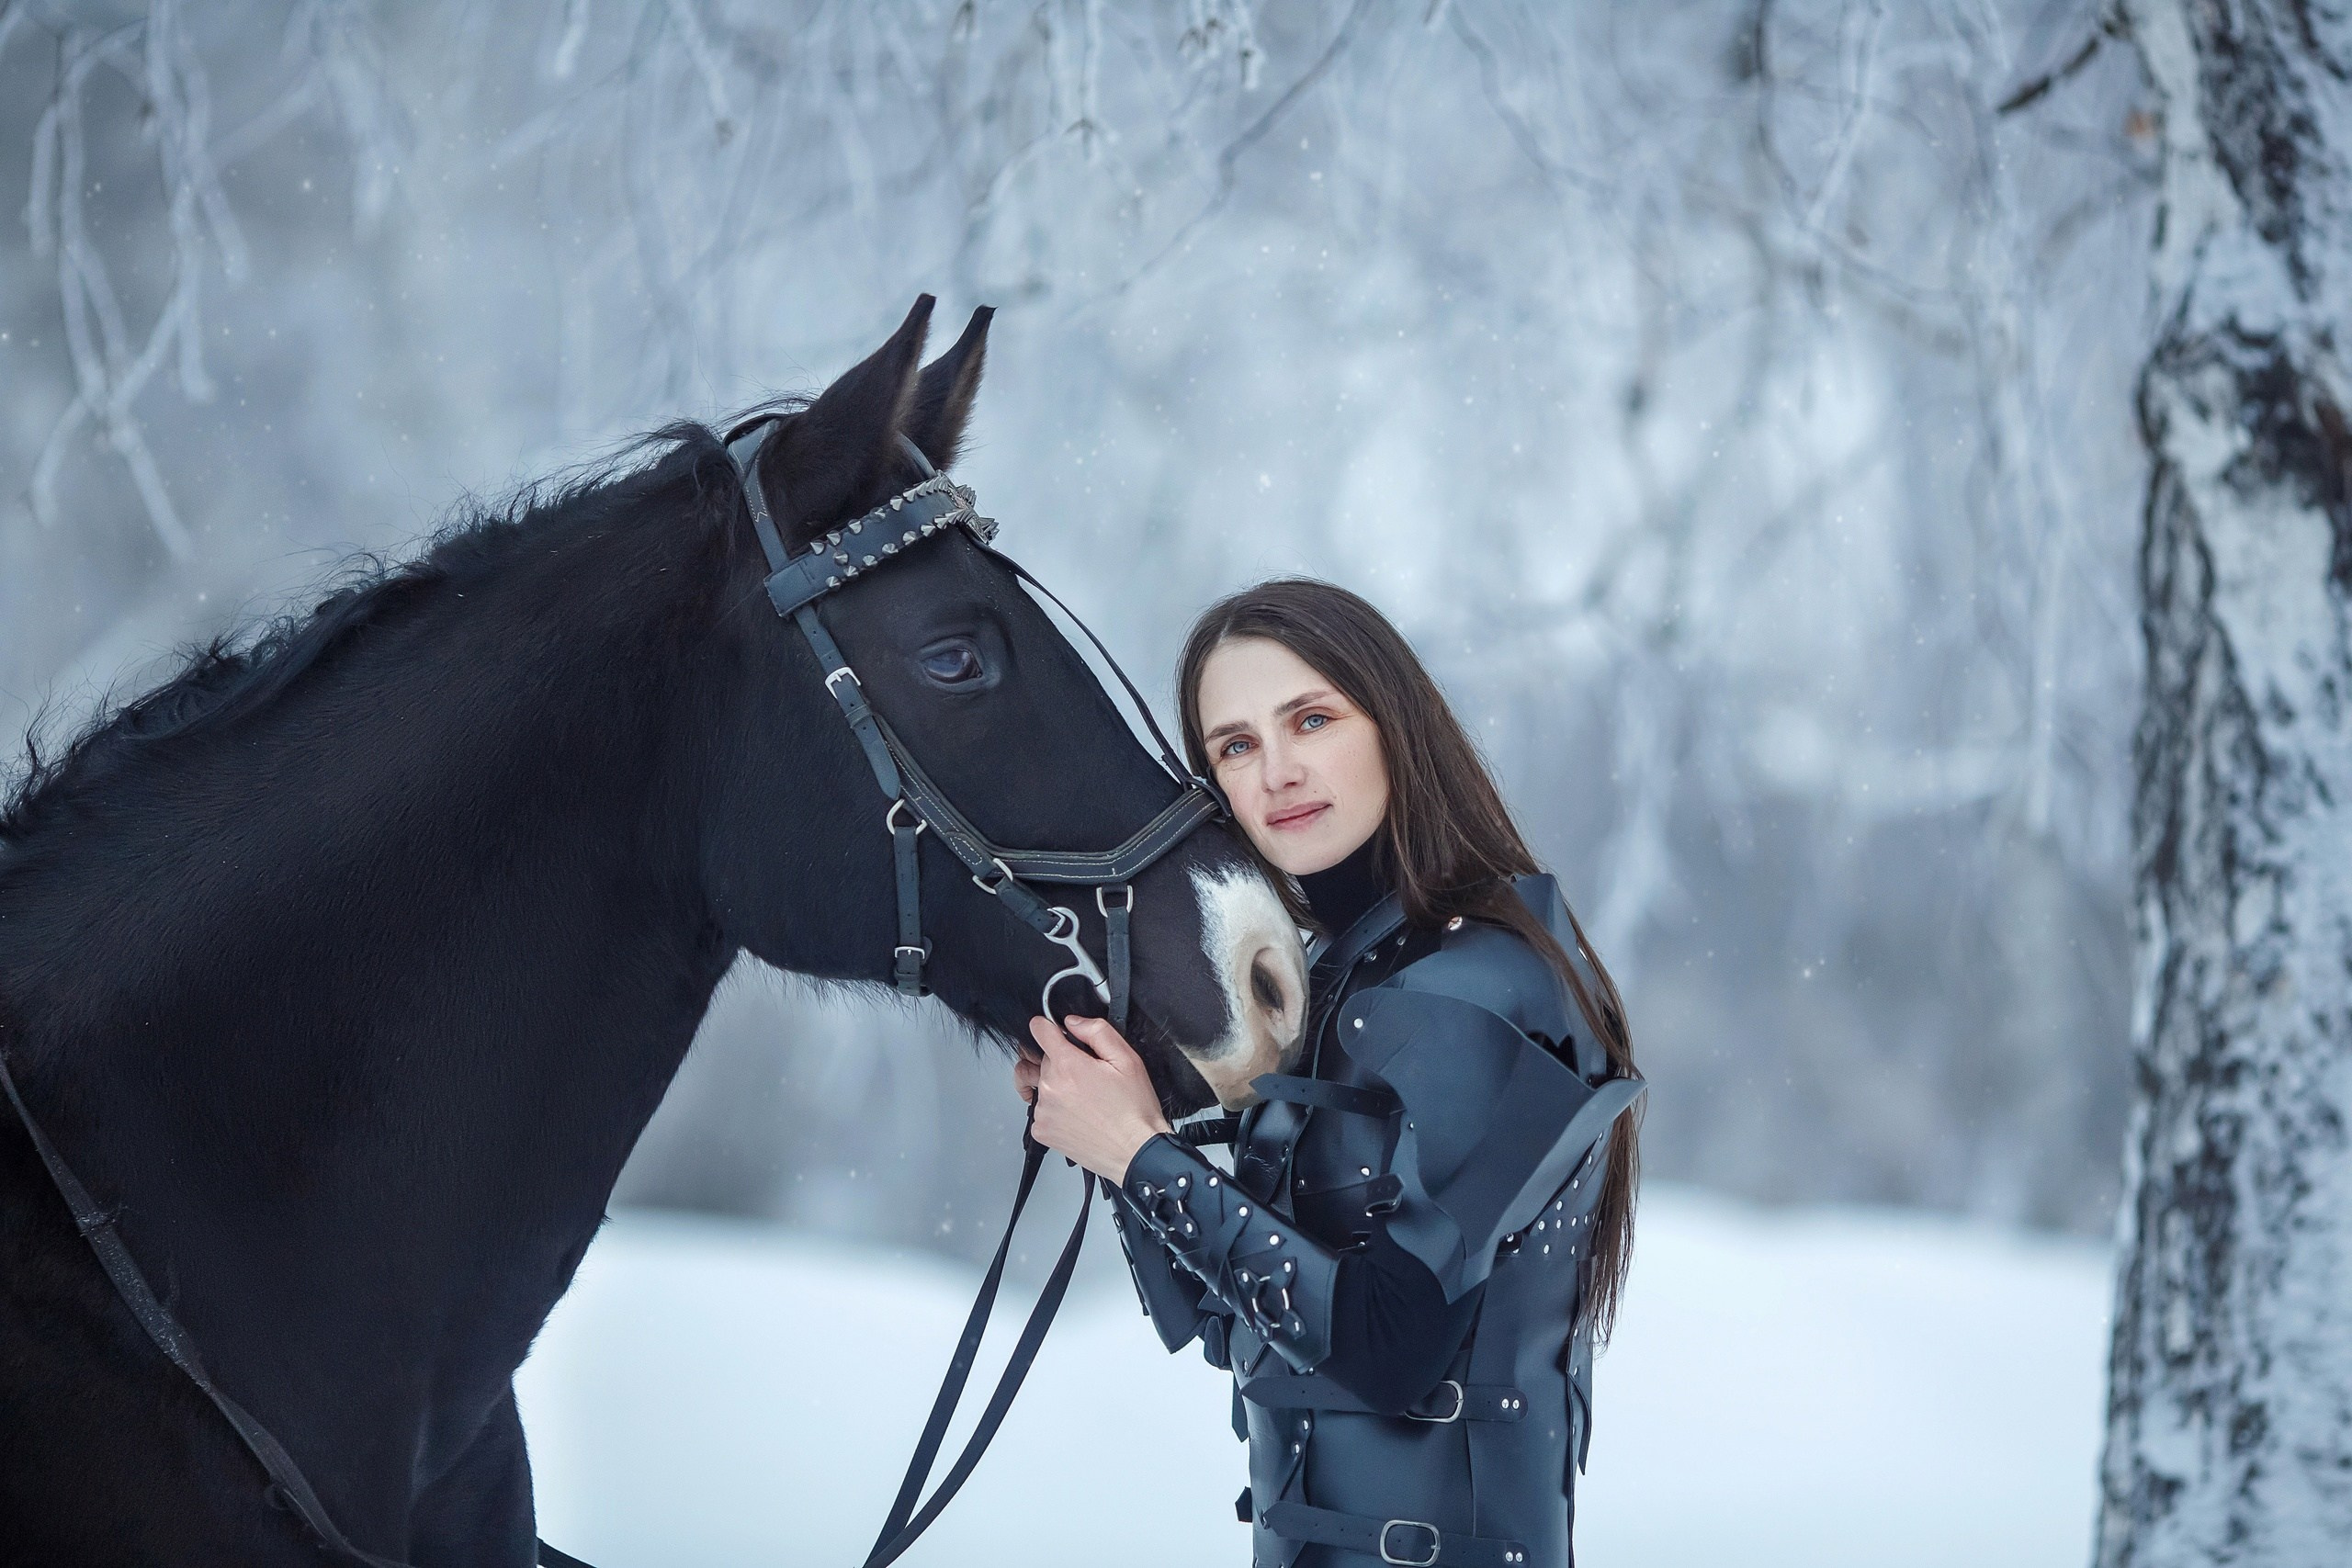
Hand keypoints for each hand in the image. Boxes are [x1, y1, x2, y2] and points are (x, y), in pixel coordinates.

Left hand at [1021, 1014, 1172, 1182]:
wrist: (1135, 1153)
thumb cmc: (1134, 1110)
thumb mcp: (1127, 1060)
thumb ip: (1097, 1032)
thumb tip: (1072, 1023)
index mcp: (1068, 1065)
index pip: (1039, 1031)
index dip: (1047, 1026)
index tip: (1051, 1030)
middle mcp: (1050, 1087)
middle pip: (1041, 1060)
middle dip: (1059, 1062)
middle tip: (1086, 1075)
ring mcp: (1043, 1111)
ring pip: (1040, 1085)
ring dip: (1055, 1086)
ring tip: (1081, 1098)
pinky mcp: (1042, 1131)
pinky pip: (1040, 1110)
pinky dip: (1055, 1110)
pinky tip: (1077, 1115)